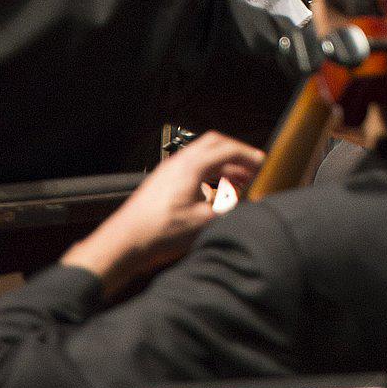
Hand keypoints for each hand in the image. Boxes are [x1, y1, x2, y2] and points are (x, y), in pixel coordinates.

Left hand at [62, 132, 263, 298]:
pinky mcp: (164, 182)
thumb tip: (247, 203)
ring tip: (239, 183)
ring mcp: (170, 171)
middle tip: (252, 167)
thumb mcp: (202, 223)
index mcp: (192, 165)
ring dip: (223, 166)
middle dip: (236, 154)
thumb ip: (228, 210)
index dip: (248, 156)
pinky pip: (194, 169)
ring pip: (204, 158)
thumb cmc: (157, 232)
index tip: (262, 163)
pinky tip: (216, 194)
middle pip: (215, 145)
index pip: (227, 149)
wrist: (124, 243)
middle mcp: (180, 162)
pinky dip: (210, 176)